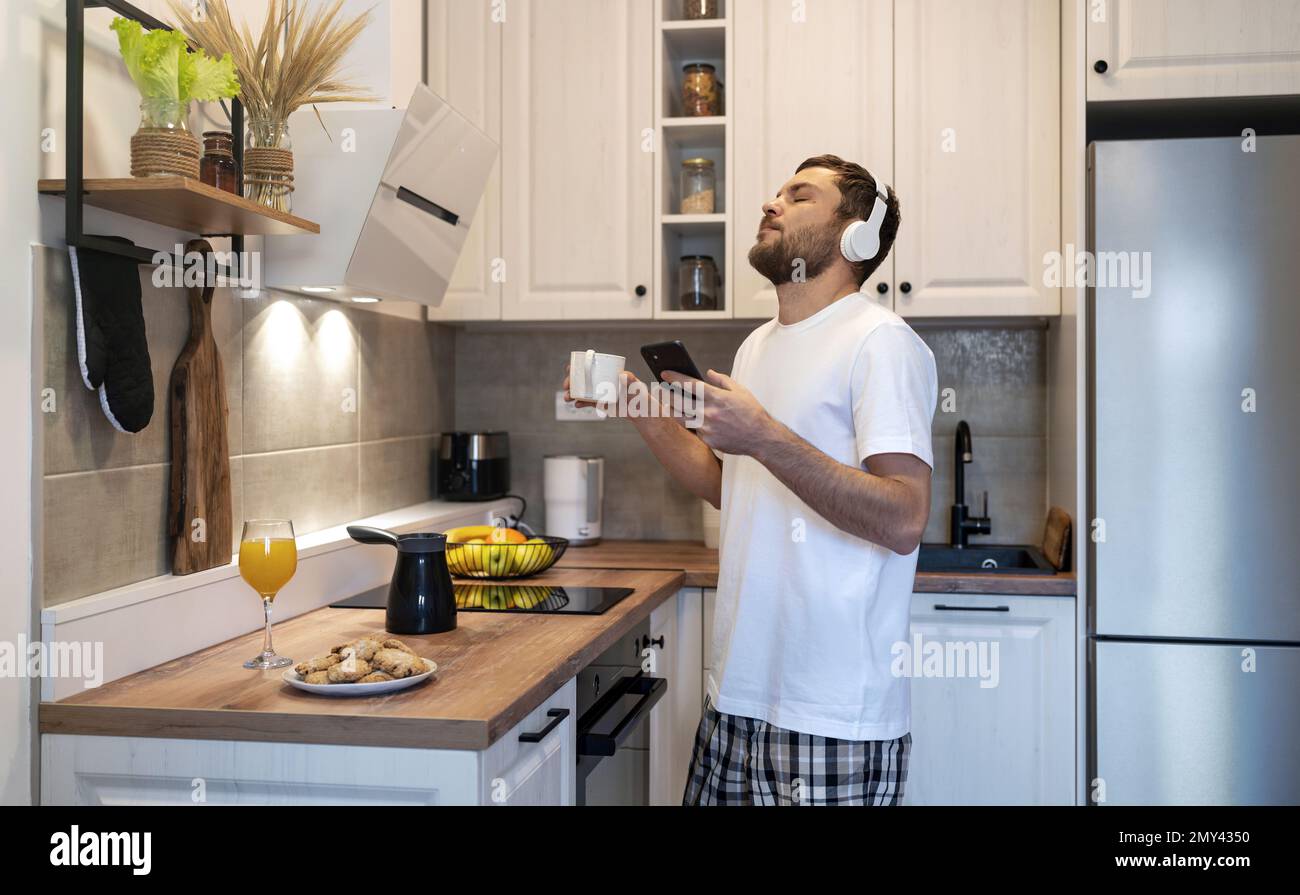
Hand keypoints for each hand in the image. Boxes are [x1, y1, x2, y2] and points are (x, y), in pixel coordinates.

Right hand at [561, 365, 649, 418]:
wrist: (641, 412)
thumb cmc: (640, 395)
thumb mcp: (636, 385)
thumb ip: (631, 379)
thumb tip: (622, 375)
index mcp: (608, 372)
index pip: (591, 366)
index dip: (578, 366)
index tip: (569, 368)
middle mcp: (602, 381)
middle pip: (582, 379)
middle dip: (571, 382)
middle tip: (567, 386)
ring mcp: (600, 392)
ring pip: (582, 391)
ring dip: (572, 393)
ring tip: (567, 398)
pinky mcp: (600, 403)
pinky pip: (587, 402)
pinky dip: (581, 403)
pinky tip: (577, 404)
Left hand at [663, 369, 777, 455]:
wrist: (760, 437)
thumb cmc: (751, 411)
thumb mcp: (739, 390)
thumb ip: (721, 380)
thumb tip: (708, 373)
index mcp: (716, 397)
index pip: (689, 384)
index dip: (674, 378)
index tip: (664, 374)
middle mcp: (708, 412)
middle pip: (678, 402)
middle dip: (666, 394)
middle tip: (659, 390)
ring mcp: (706, 427)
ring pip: (681, 418)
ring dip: (673, 410)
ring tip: (667, 405)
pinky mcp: (707, 440)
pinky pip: (695, 430)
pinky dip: (693, 425)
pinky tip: (691, 420)